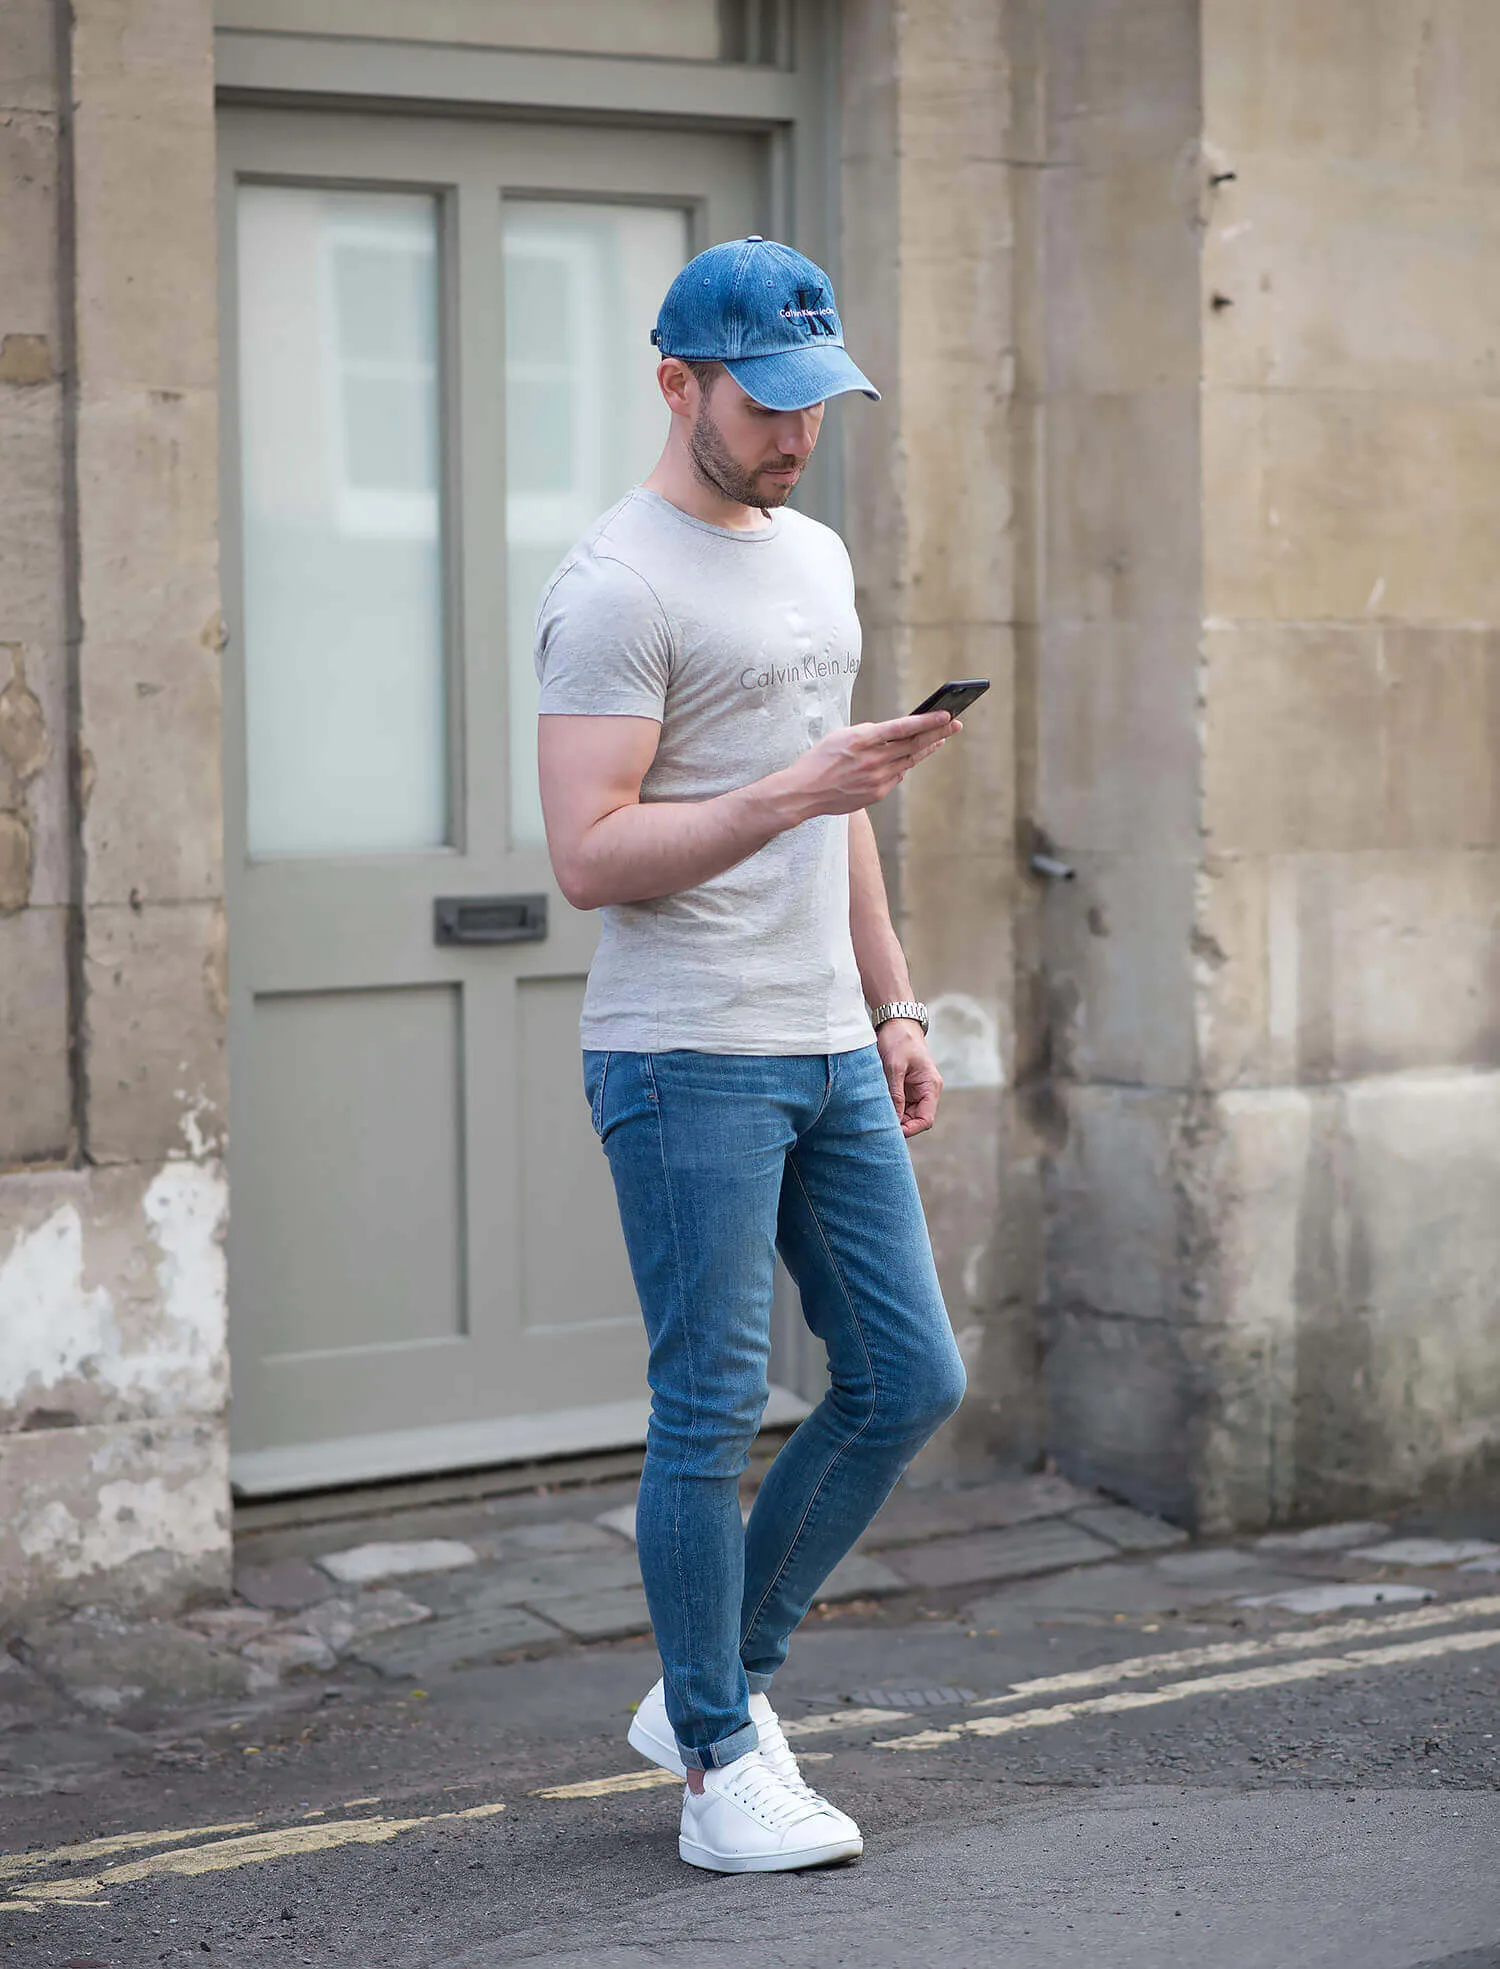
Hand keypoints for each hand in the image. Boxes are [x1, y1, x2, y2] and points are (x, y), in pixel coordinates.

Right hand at [788, 711, 960, 818]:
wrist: (804, 792)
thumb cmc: (819, 759)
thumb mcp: (841, 735)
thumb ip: (868, 733)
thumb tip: (891, 733)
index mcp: (863, 739)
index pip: (903, 727)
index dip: (928, 721)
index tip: (946, 714)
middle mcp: (873, 759)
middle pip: (914, 745)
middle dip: (938, 732)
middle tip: (955, 724)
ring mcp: (876, 778)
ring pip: (910, 761)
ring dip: (926, 749)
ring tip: (940, 739)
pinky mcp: (876, 793)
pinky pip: (896, 776)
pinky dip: (903, 765)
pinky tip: (906, 759)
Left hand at [876, 1019, 943, 1137]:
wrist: (897, 1020)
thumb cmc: (899, 1040)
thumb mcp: (895, 1067)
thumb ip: (895, 1094)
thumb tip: (894, 1119)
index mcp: (930, 1086)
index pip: (925, 1120)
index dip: (910, 1129)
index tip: (890, 1131)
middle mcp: (926, 1091)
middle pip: (914, 1120)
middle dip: (898, 1124)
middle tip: (877, 1124)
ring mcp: (915, 1089)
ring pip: (905, 1113)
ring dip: (892, 1115)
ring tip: (874, 1114)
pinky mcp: (905, 1086)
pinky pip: (898, 1103)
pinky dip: (888, 1106)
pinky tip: (876, 1105)